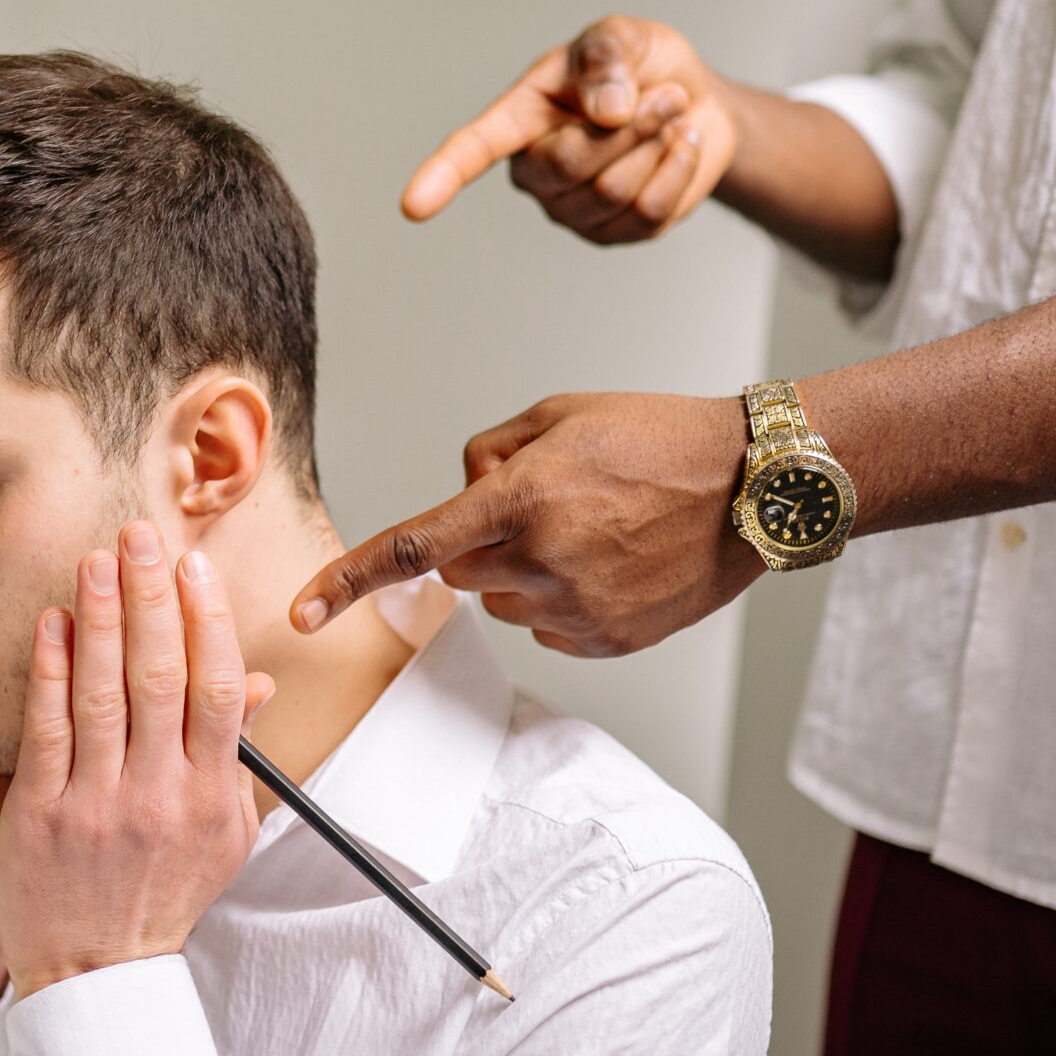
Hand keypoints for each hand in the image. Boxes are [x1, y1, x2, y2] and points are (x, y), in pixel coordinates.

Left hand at [0, 523, 265, 997]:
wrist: (97, 974)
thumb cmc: (158, 897)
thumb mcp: (219, 834)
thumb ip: (232, 757)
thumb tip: (250, 684)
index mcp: (210, 796)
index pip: (217, 689)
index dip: (207, 619)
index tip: (192, 565)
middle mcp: (159, 795)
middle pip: (161, 676)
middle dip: (150, 597)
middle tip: (140, 535)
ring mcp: (97, 804)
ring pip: (102, 692)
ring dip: (97, 616)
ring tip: (94, 559)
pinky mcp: (42, 815)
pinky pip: (47, 729)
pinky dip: (49, 670)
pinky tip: (50, 623)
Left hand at [292, 393, 764, 657]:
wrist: (753, 486)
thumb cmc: (658, 438)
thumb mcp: (559, 415)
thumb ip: (488, 455)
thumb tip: (461, 497)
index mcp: (519, 501)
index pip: (412, 548)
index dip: (348, 581)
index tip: (301, 612)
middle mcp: (541, 563)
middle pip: (460, 573)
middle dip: (479, 542)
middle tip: (546, 503)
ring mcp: (575, 609)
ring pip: (502, 602)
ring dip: (522, 570)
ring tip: (592, 530)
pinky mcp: (606, 640)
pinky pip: (547, 625)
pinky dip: (561, 598)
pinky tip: (612, 562)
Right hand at [400, 14, 739, 244]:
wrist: (695, 103)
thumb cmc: (643, 67)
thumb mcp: (624, 35)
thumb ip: (607, 55)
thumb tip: (605, 110)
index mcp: (520, 118)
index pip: (474, 148)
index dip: (443, 175)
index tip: (413, 204)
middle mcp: (535, 172)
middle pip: (570, 166)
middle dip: (630, 127)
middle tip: (668, 94)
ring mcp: (572, 210)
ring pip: (613, 192)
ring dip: (658, 144)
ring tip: (674, 113)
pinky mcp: (616, 233)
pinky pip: (648, 214)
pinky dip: (678, 171)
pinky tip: (682, 145)